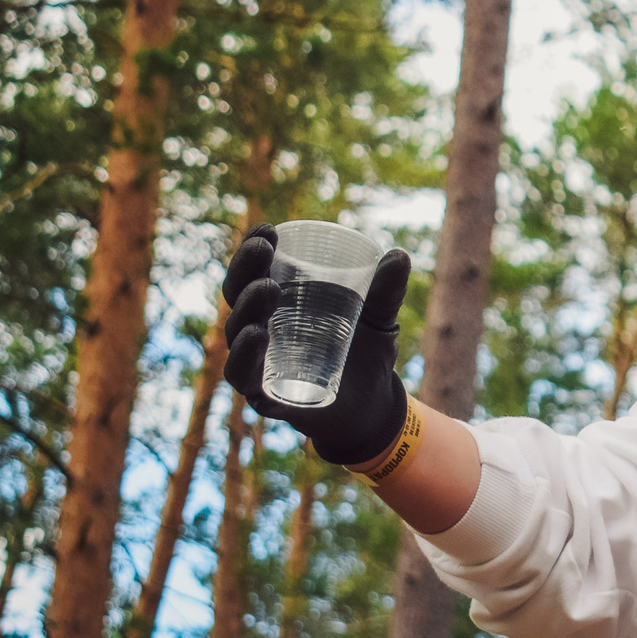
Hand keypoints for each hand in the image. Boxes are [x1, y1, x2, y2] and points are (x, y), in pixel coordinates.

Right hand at [221, 224, 413, 469]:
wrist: (373, 408)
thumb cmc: (366, 355)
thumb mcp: (379, 319)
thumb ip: (386, 291)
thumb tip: (398, 253)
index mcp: (280, 307)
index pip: (255, 274)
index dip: (253, 251)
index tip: (267, 229)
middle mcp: (261, 332)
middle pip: (238, 297)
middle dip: (245, 270)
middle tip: (262, 249)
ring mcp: (260, 364)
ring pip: (238, 334)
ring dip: (246, 308)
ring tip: (266, 289)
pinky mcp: (265, 396)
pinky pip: (244, 377)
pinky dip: (245, 358)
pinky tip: (255, 337)